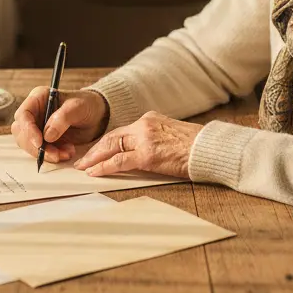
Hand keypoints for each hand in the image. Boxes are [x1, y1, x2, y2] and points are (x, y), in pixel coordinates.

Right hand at [11, 87, 108, 163]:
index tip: (39, 142)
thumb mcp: (78, 107)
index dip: (28, 129)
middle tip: (55, 154)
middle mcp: (35, 112)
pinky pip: (41, 151)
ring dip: (45, 153)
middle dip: (36, 146)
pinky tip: (67, 152)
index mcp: (38, 98)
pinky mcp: (44, 139)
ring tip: (66, 153)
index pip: (23, 114)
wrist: (97, 116)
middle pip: (22, 132)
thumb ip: (62, 118)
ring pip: (29, 144)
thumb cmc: (87, 105)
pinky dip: (52, 155)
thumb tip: (47, 135)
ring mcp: (38, 126)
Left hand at [74, 111, 202, 178]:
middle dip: (95, 149)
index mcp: (150, 119)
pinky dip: (104, 167)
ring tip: (84, 167)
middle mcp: (144, 125)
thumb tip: (142, 150)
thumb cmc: (196, 146)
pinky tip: (95, 173)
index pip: (121, 131)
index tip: (96, 150)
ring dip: (94, 158)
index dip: (106, 142)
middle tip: (83, 160)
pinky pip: (119, 161)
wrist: (210, 148)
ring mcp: (145, 139)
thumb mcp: (171, 134)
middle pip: (111, 137)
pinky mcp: (147, 155)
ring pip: (111, 147)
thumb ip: (154, 138)